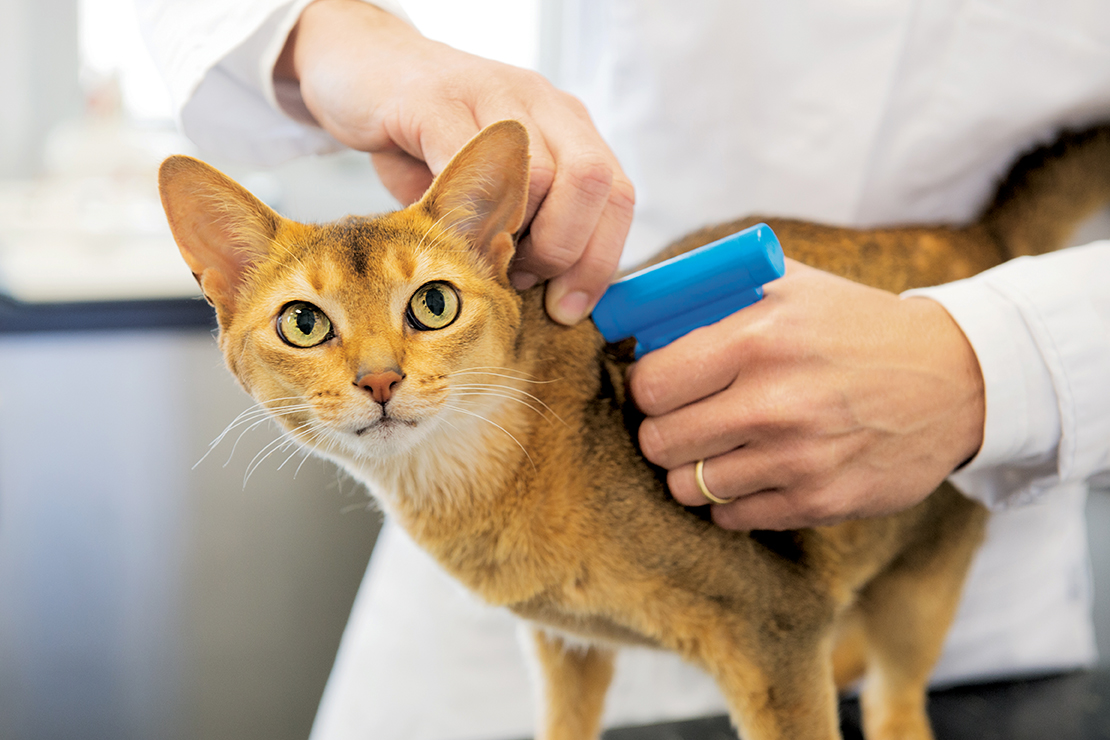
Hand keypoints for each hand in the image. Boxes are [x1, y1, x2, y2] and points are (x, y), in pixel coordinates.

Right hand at [276, 0, 633, 323]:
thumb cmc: (426, 140)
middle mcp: (542, 102)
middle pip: (593, 183)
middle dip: (563, 252)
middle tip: (519, 279)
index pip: (618, 196)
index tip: (567, 308)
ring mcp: (492, 94)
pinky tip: (444, 229)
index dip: (599, 262)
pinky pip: (469, 161)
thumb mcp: (489, 187)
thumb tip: (550, 302)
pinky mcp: (434, 100)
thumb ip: (524, 231)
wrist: (359, 67)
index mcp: (567, 126)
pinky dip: (464, 212)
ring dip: (513, 238)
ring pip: (541, 176)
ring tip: (478, 253)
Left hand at [627, 259, 985, 530]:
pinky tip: (754, 470)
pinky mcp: (820, 502)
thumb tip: (635, 312)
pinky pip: (731, 517)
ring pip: (687, 486)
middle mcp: (776, 402)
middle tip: (684, 419)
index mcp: (760, 338)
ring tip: (717, 447)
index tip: (662, 386)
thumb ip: (713, 293)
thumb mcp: (791, 285)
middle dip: (662, 430)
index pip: (651, 384)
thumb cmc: (855, 327)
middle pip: (659, 441)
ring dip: (692, 469)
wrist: (955, 380)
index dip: (647, 386)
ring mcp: (799, 459)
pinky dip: (731, 499)